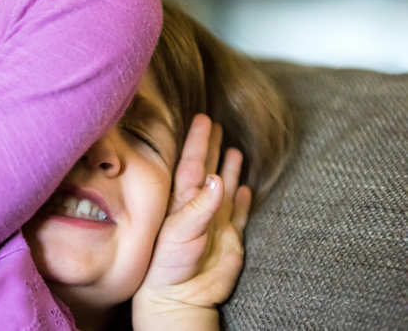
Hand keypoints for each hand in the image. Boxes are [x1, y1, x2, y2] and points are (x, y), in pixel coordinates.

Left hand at [132, 114, 250, 329]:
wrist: (180, 296)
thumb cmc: (171, 265)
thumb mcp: (181, 234)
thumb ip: (199, 207)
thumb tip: (217, 179)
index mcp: (183, 201)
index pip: (192, 164)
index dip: (198, 142)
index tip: (203, 119)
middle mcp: (199, 207)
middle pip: (208, 170)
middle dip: (212, 148)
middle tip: (217, 125)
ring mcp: (215, 222)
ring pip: (224, 189)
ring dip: (229, 170)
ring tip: (234, 150)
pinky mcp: (230, 239)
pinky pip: (238, 214)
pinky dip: (242, 201)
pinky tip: (245, 188)